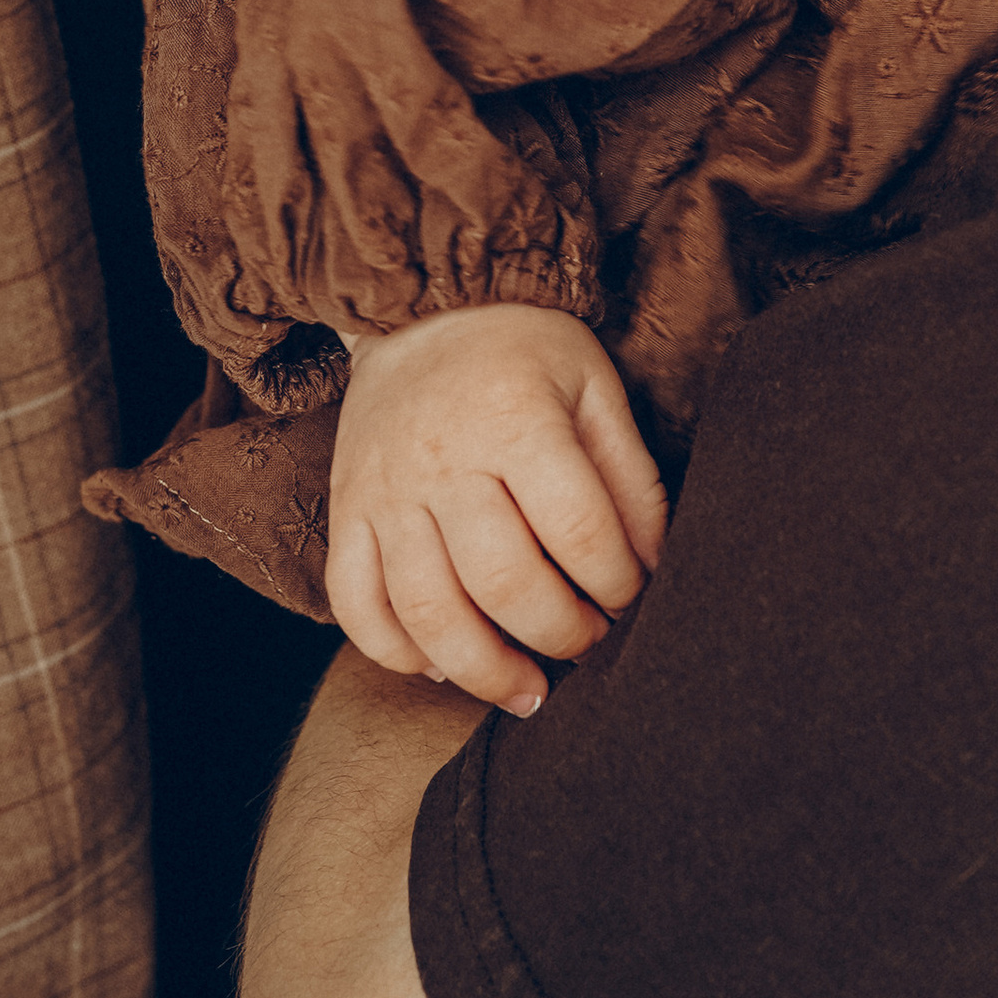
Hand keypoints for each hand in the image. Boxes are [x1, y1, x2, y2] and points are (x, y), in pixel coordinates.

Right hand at [326, 305, 668, 715]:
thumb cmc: (523, 352)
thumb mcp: (593, 386)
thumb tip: (654, 568)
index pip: (578, 531)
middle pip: (502, 583)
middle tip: (588, 644)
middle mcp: (441, 459)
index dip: (616, 583)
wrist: (420, 306)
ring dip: (483, 670)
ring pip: (426, 611)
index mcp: (515, 418)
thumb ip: (629, 476)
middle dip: (559, 634)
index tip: (630, 596)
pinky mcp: (343, 508)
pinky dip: (396, 652)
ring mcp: (383, 489)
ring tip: (528, 691)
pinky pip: (356, 604)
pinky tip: (442, 667)